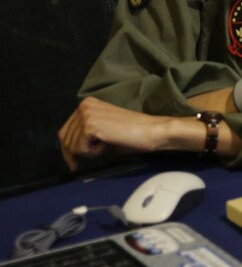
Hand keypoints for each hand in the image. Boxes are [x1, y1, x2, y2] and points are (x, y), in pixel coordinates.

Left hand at [58, 97, 177, 170]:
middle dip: (75, 153)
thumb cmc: (133, 134)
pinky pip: (80, 148)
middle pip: (64, 138)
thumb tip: (70, 151)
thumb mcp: (104, 131)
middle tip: (92, 158)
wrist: (152, 131)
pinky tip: (108, 143)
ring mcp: (86, 114)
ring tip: (107, 144)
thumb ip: (87, 134)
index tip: (74, 163)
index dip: (69, 149)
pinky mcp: (90, 125)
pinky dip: (93, 152)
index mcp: (87, 104)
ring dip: (88, 152)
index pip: (65, 131)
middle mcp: (84, 106)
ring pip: (71, 145)